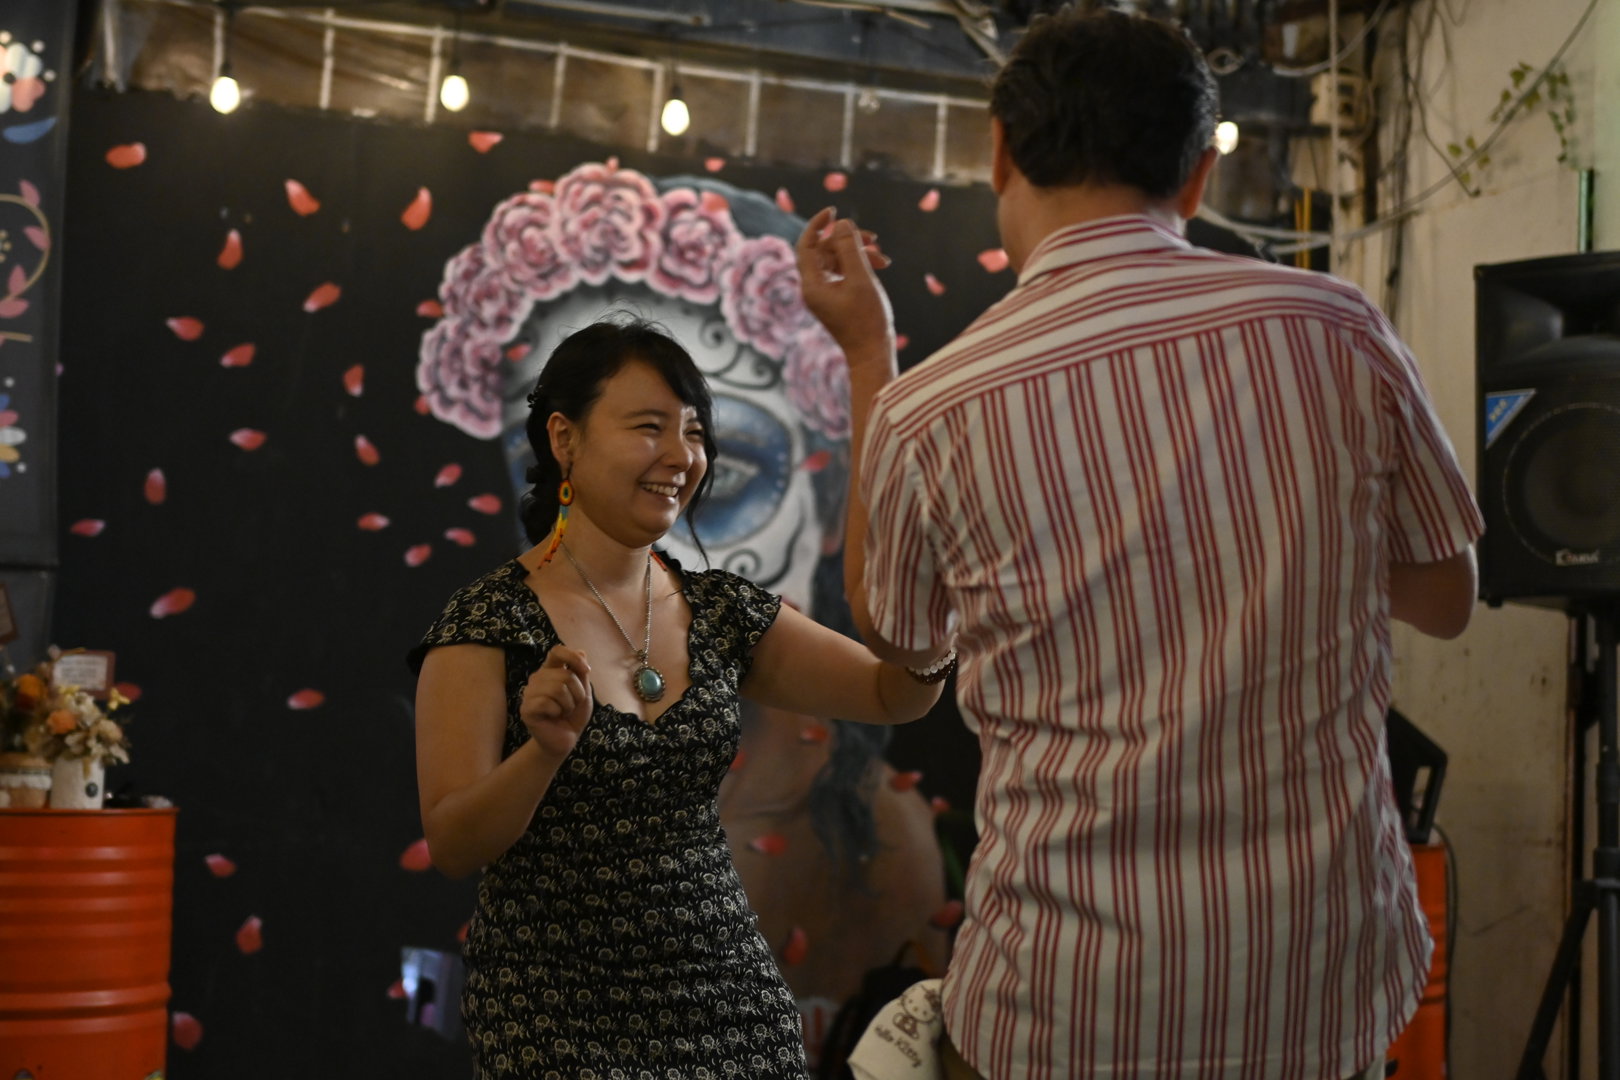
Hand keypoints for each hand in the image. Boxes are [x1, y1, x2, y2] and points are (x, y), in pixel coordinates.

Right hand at [520, 646, 592, 760]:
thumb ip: (581, 673)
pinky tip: (553, 717)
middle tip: (572, 705)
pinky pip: (547, 703)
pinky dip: (558, 712)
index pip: (557, 651)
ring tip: (563, 711)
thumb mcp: (584, 692)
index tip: (586, 671)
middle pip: (565, 674)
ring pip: (557, 689)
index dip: (573, 658)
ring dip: (569, 704)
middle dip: (577, 693)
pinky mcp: (526, 708)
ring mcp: (529, 693)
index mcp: (550, 670)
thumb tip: (581, 651)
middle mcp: (538, 678)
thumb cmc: (573, 715)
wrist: (565, 739)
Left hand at [795, 207, 895, 357]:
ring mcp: (826, 295)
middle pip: (824, 251)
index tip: (834, 211)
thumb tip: (841, 223)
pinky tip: (881, 266)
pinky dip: (861, 266)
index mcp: (812, 285)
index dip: (817, 225)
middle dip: (849, 241)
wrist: (873, 355)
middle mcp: (814, 289)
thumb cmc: (867, 320)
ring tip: (883, 257)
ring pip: (838, 261)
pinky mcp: (838, 299)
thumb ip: (850, 248)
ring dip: (859, 253)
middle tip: (874, 238)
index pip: (806, 245)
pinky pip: (845, 273)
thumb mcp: (861, 279)